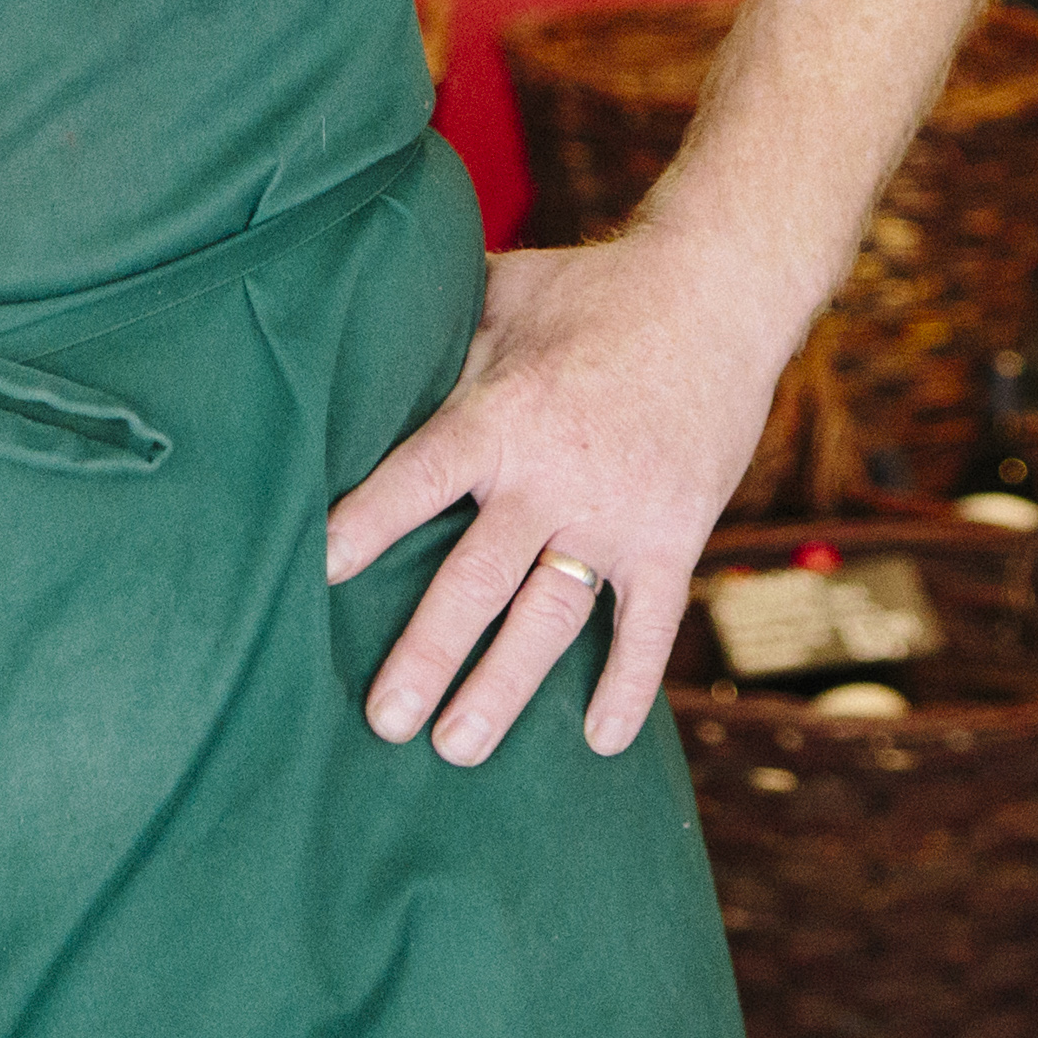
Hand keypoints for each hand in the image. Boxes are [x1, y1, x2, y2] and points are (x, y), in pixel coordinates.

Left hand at [323, 230, 794, 764]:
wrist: (723, 289)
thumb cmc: (596, 290)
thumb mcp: (504, 297)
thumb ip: (439, 344)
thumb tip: (356, 360)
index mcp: (504, 412)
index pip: (420, 477)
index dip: (368, 523)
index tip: (314, 573)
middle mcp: (556, 474)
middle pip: (478, 579)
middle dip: (428, 654)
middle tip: (383, 720)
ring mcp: (619, 514)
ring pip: (552, 620)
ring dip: (503, 689)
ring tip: (456, 749)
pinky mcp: (676, 535)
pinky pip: (650, 626)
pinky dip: (628, 685)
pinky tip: (599, 742)